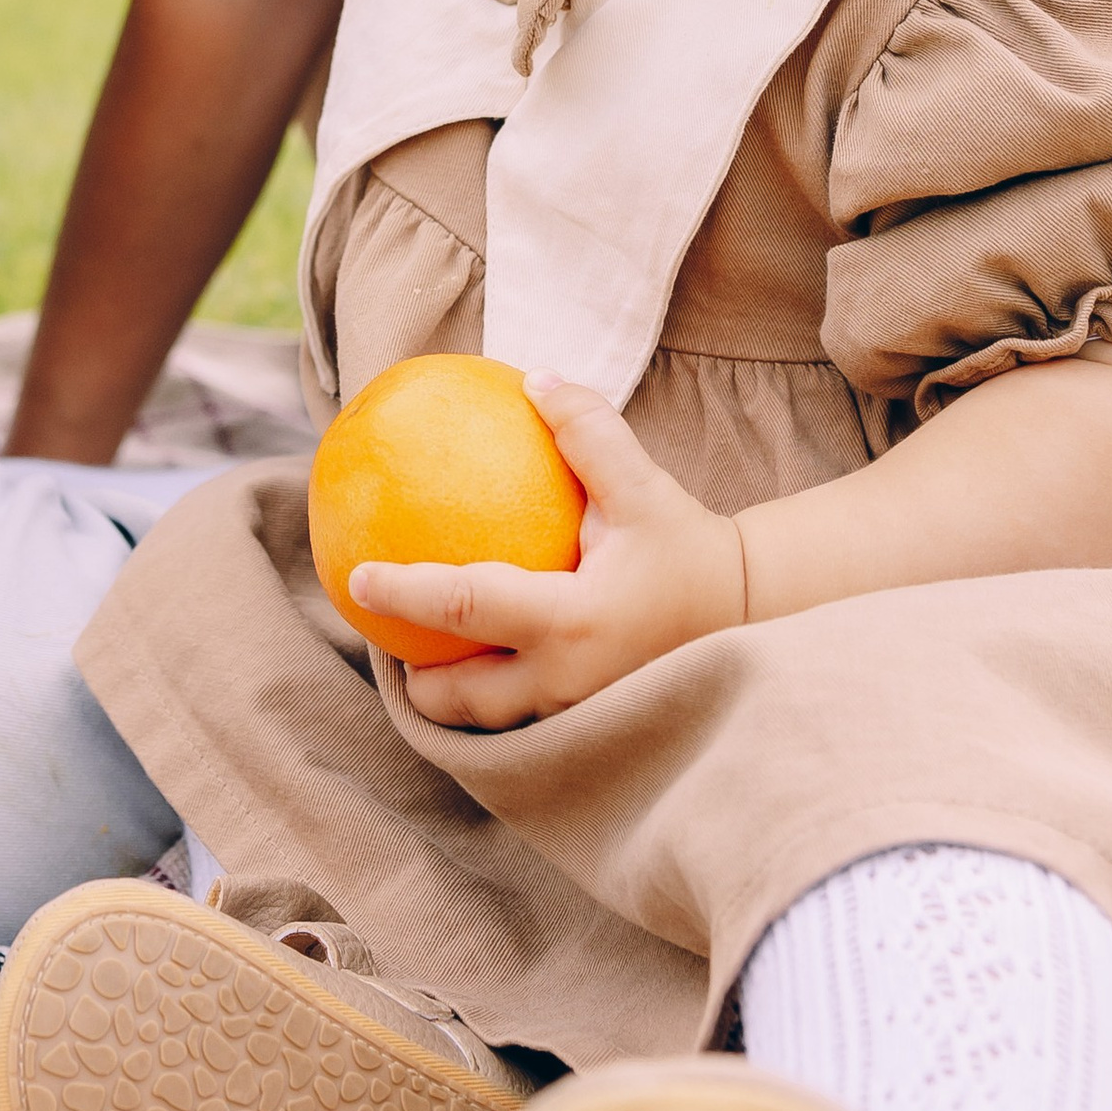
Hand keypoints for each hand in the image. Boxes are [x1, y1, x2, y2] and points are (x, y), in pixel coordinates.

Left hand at [354, 378, 746, 729]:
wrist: (754, 614)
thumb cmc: (690, 549)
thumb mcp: (643, 486)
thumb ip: (588, 432)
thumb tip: (535, 380)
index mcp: (569, 623)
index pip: (463, 608)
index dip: (403, 595)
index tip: (357, 578)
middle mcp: (565, 683)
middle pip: (460, 699)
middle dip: (416, 679)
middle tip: (384, 637)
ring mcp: (578, 717)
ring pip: (492, 723)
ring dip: (452, 698)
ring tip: (423, 662)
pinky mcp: (593, 730)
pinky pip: (525, 723)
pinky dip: (494, 702)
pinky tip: (481, 670)